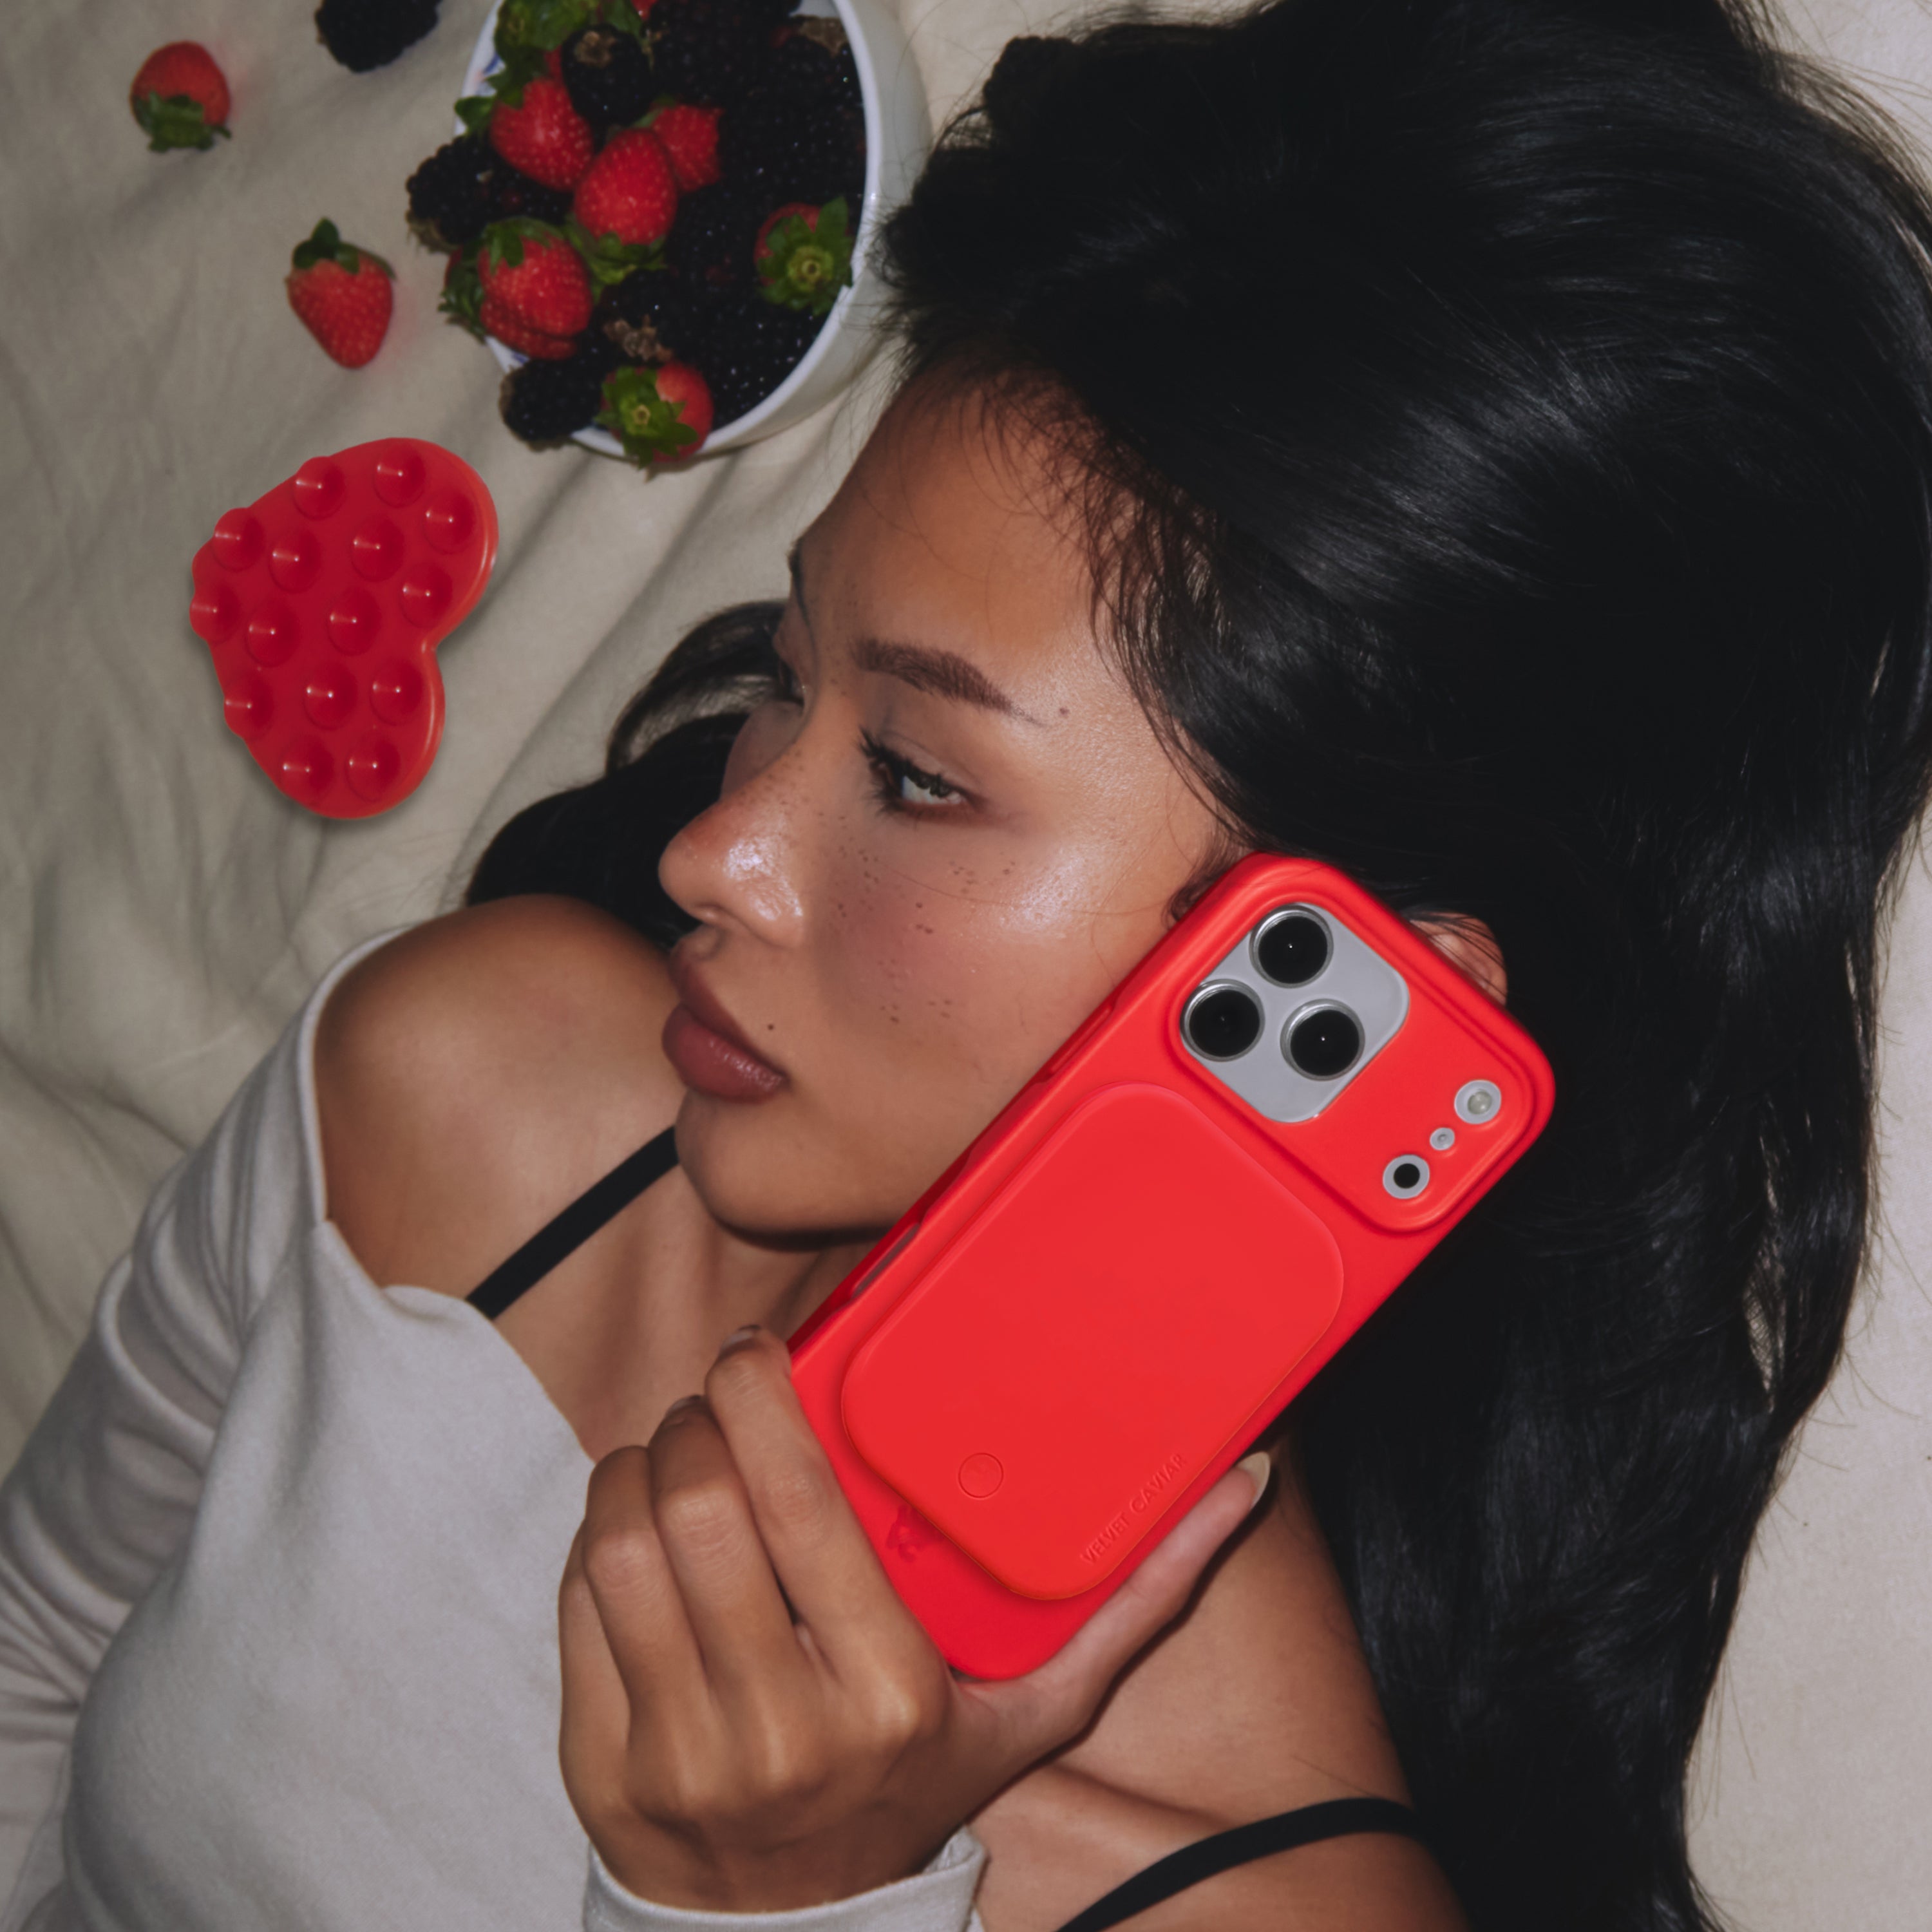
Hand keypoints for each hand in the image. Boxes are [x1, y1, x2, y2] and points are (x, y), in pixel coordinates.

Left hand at [558, 1325, 1271, 1910]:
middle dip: (694, 1421)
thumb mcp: (1037, 1708)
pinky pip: (576, 1607)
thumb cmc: (921, 1787)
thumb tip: (1243, 1481)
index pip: (796, 1502)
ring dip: (635, 1466)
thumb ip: (1132, 1598)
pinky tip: (635, 1525)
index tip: (760, 1354)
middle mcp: (780, 1728)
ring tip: (674, 1450)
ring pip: (623, 1546)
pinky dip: (596, 1539)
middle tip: (716, 1398)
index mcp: (888, 1696)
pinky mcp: (606, 1768)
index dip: (760, 1398)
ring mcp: (681, 1755)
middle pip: (698, 1507)